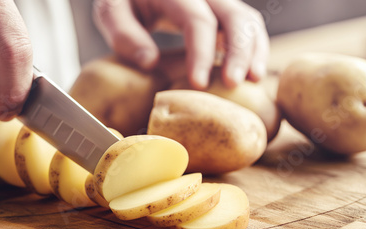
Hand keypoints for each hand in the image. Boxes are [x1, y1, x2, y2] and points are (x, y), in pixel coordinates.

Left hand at [93, 0, 268, 88]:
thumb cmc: (123, 0)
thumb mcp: (112, 12)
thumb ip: (124, 35)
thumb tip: (149, 62)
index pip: (197, 20)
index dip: (201, 53)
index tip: (199, 84)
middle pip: (234, 16)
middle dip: (238, 51)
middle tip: (233, 83)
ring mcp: (216, 0)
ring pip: (247, 19)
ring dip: (254, 50)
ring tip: (253, 80)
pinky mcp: (222, 11)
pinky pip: (246, 26)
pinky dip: (253, 48)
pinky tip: (250, 72)